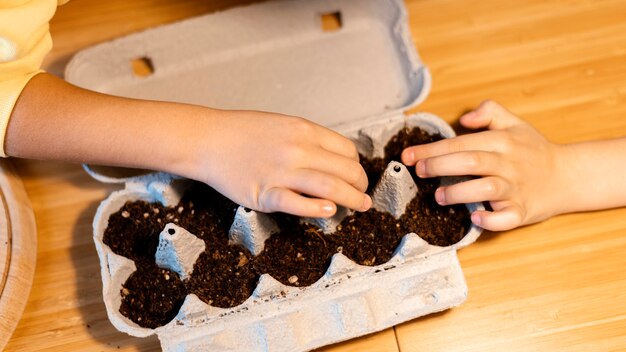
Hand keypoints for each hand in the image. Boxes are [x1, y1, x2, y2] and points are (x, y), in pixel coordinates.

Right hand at [189, 110, 371, 217]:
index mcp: (304, 130)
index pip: (347, 151)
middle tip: (363, 196)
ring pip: (330, 187)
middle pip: (345, 170)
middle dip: (360, 186)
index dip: (357, 166)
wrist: (208, 140)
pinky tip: (329, 211)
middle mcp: (297, 149)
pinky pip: (298, 203)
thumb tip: (334, 159)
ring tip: (361, 206)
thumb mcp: (283, 124)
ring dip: (352, 200)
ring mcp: (282, 172)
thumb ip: (308, 140)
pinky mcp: (265, 193)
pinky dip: (317, 209)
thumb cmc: (244, 132)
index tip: (356, 177)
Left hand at [401, 100, 563, 230]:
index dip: (432, 149)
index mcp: (502, 141)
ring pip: (487, 188)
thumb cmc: (533, 150)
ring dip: (460, 192)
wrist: (568, 176)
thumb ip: (489, 111)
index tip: (409, 155)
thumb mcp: (515, 123)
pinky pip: (507, 217)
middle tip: (418, 171)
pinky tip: (475, 218)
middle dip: (440, 165)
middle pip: (471, 161)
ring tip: (438, 196)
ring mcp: (516, 188)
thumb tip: (464, 118)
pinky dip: (491, 219)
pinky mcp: (523, 210)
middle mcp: (508, 164)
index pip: (461, 143)